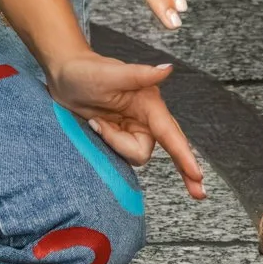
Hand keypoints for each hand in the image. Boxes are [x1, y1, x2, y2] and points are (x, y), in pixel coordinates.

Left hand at [48, 48, 206, 198]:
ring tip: (96, 123)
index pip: (170, 133)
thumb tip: (167, 69)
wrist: (64, 75)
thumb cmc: (85, 70)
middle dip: (184, 168)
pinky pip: (123, 151)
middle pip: (170, 147)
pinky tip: (97, 127)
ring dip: (117, 145)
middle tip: (198, 194)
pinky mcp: (121, 133)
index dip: (184, 155)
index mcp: (148, 102)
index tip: (197, 175)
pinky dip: (112, 144)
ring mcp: (134, 126)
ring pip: (137, 153)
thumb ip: (140, 73)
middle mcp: (146, 116)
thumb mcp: (110, 73)